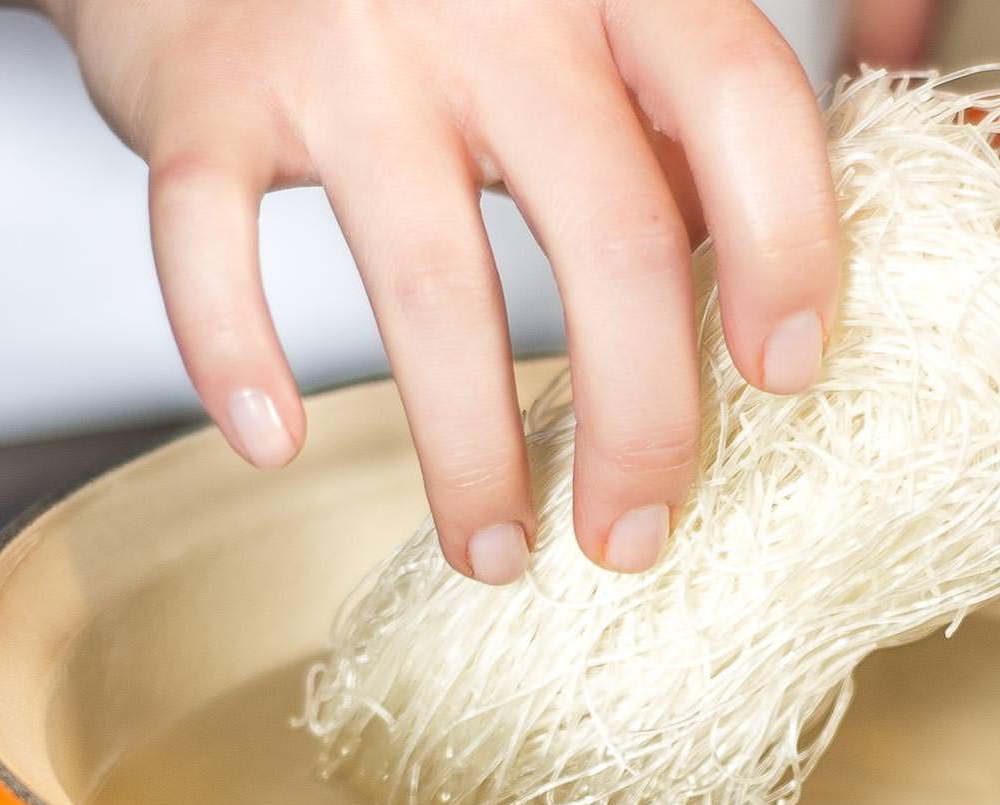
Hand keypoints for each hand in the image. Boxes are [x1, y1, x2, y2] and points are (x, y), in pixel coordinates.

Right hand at [42, 0, 841, 580]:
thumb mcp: (587, 17)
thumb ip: (673, 130)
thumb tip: (757, 300)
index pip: (745, 102)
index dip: (788, 247)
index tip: (785, 377)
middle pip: (613, 234)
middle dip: (639, 421)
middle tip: (633, 534)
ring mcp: (348, 43)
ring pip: (434, 286)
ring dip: (471, 455)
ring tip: (494, 556)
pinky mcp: (210, 84)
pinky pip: (212, 241)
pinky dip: (237, 355)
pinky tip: (275, 440)